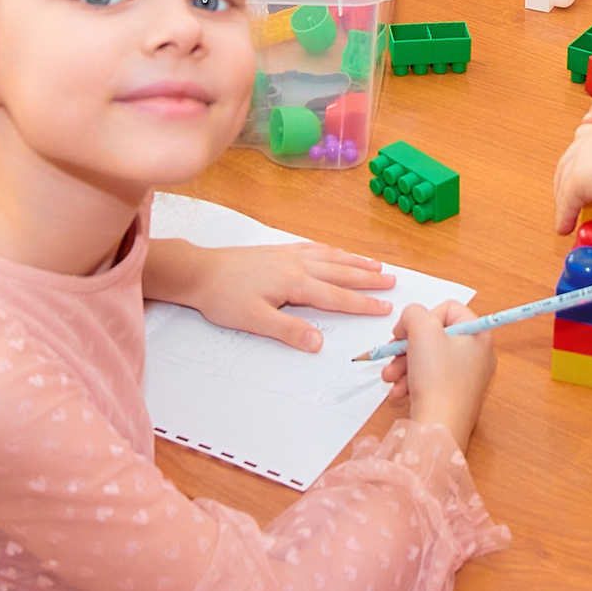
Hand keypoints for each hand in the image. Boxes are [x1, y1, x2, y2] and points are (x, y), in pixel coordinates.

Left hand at [162, 241, 393, 352]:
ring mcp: (287, 255)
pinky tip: (334, 252)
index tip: (385, 307)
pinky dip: (331, 250)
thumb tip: (319, 343)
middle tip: (391, 281)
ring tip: (374, 264)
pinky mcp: (277, 251)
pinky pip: (313, 248)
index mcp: (295, 283)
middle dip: (367, 279)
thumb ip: (288, 331)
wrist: (200, 271)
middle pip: (340, 272)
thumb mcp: (254, 321)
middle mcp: (296, 265)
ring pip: (330, 257)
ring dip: (354, 262)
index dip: (363, 304)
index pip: (337, 297)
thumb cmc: (224, 297)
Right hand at [381, 300, 494, 449]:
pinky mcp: (452, 394)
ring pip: (426, 357)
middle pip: (434, 335)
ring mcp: (464, 376)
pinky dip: (409, 381)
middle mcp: (476, 354)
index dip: (424, 316)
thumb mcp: (422, 330)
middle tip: (393, 353)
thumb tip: (410, 319)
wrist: (439, 427)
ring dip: (402, 365)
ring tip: (390, 378)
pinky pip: (427, 378)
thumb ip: (413, 313)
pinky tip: (398, 392)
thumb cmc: (438, 379)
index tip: (407, 331)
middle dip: (407, 345)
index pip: (449, 309)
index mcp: (478, 335)